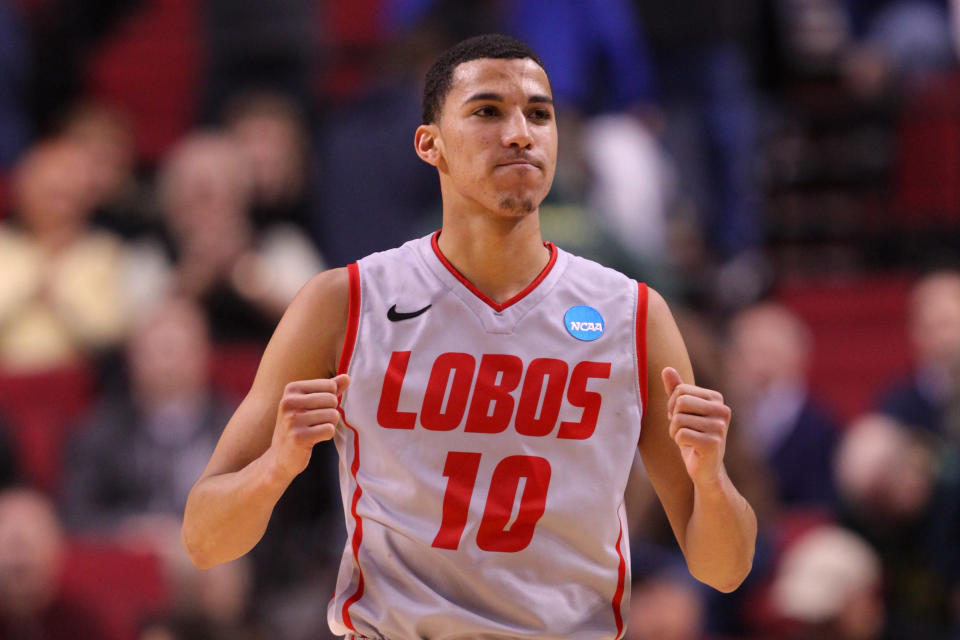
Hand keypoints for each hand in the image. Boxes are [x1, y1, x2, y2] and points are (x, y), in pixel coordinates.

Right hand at [270, 374, 349, 479]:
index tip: (315, 409)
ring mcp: (292, 420)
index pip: (330, 386)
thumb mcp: (309, 403)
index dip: (330, 399)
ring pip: (332, 415)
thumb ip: (328, 389)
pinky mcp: (299, 437)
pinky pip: (329, 430)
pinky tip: (313, 439)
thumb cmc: (298, 426)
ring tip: (314, 430)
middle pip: (332, 400)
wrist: (280, 456)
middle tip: (315, 422)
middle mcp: (289, 402)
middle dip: (330, 412)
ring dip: (329, 425)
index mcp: (292, 389)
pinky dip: (326, 435)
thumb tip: (347, 377)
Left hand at [661, 367, 730, 486]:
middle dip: (673, 418)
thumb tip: (667, 369)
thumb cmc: (693, 436)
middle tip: (682, 429)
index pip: (680, 390)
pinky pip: (681, 434)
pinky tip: (691, 448)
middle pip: (680, 402)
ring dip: (675, 432)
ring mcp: (719, 427)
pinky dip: (679, 442)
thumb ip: (676, 390)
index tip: (680, 417)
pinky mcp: (713, 443)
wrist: (705, 468)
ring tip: (688, 439)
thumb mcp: (683, 411)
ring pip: (678, 419)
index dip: (672, 405)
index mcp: (716, 398)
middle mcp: (722, 410)